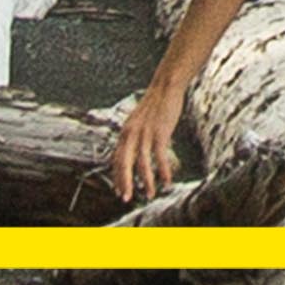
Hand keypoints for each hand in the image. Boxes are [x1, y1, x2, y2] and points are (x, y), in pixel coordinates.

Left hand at [111, 78, 187, 203]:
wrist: (166, 86)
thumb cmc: (155, 105)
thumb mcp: (139, 120)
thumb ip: (135, 135)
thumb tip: (134, 150)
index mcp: (125, 132)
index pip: (117, 159)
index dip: (117, 176)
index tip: (119, 191)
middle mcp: (131, 134)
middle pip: (124, 164)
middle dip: (124, 183)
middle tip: (125, 199)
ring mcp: (145, 133)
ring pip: (142, 164)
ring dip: (146, 182)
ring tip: (150, 195)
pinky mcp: (160, 133)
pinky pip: (161, 157)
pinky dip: (164, 171)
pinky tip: (167, 182)